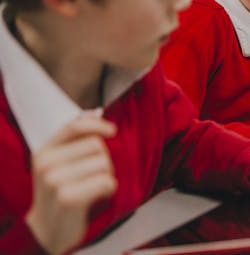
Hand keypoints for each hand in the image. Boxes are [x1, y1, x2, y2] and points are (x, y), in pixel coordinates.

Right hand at [25, 114, 116, 254]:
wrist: (46, 231)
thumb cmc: (59, 194)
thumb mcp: (58, 164)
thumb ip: (75, 141)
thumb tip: (96, 112)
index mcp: (44, 152)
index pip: (74, 127)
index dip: (97, 125)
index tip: (112, 131)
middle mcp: (47, 165)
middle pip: (96, 146)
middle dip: (104, 160)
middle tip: (94, 176)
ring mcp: (56, 181)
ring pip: (104, 164)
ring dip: (108, 176)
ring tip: (94, 187)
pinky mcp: (69, 198)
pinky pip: (107, 182)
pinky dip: (110, 189)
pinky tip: (98, 196)